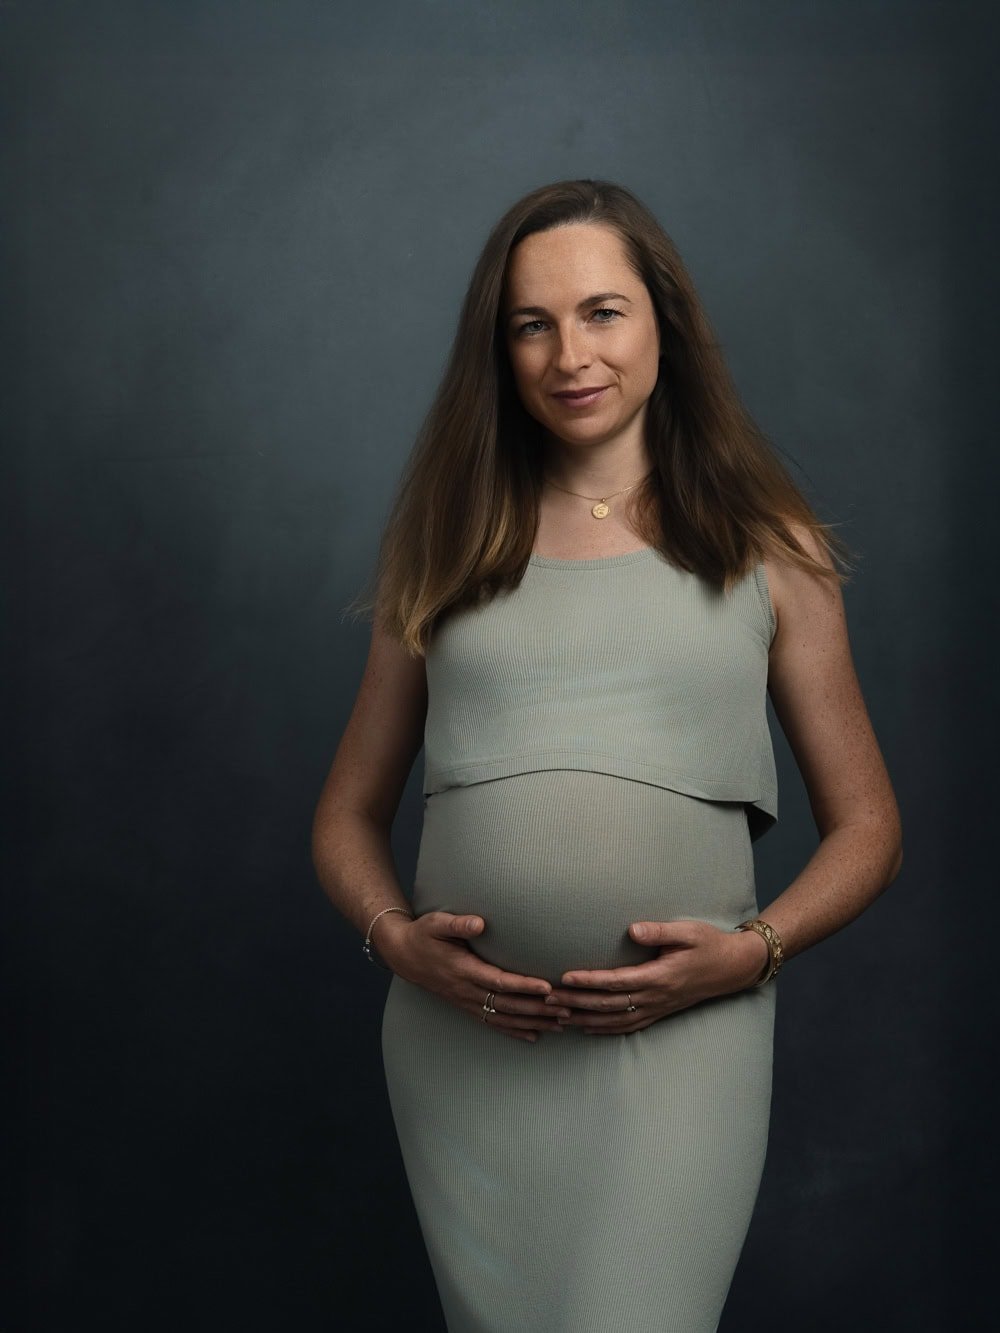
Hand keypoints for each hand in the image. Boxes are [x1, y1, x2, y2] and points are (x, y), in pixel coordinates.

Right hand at [375, 910, 572, 1042]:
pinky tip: (534, 1036)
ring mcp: (467, 1001)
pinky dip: (514, 1030)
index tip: (547, 987)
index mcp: (463, 969)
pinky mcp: (467, 1005)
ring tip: (560, 1024)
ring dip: (533, 1022)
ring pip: (504, 1017)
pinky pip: (493, 1022)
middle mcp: (467, 990)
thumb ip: (457, 923)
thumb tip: (480, 923)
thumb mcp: (436, 923)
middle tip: (566, 1009)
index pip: (499, 981)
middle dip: (538, 1008)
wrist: (404, 955)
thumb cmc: (424, 935)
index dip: (524, 985)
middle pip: (508, 1004)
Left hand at [543, 920, 770, 1033]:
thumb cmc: (708, 944)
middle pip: (608, 1004)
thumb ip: (659, 932)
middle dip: (577, 1003)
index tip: (565, 978)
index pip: (616, 981)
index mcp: (660, 976)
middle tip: (548, 999)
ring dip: (585, 1019)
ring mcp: (657, 1008)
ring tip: (558, 1016)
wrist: (733, 968)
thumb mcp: (688, 932)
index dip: (589, 981)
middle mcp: (655, 997)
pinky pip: (627, 1026)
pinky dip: (604, 1029)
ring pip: (614, 1020)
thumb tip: (632, 930)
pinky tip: (587, 1029)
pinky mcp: (659, 1012)